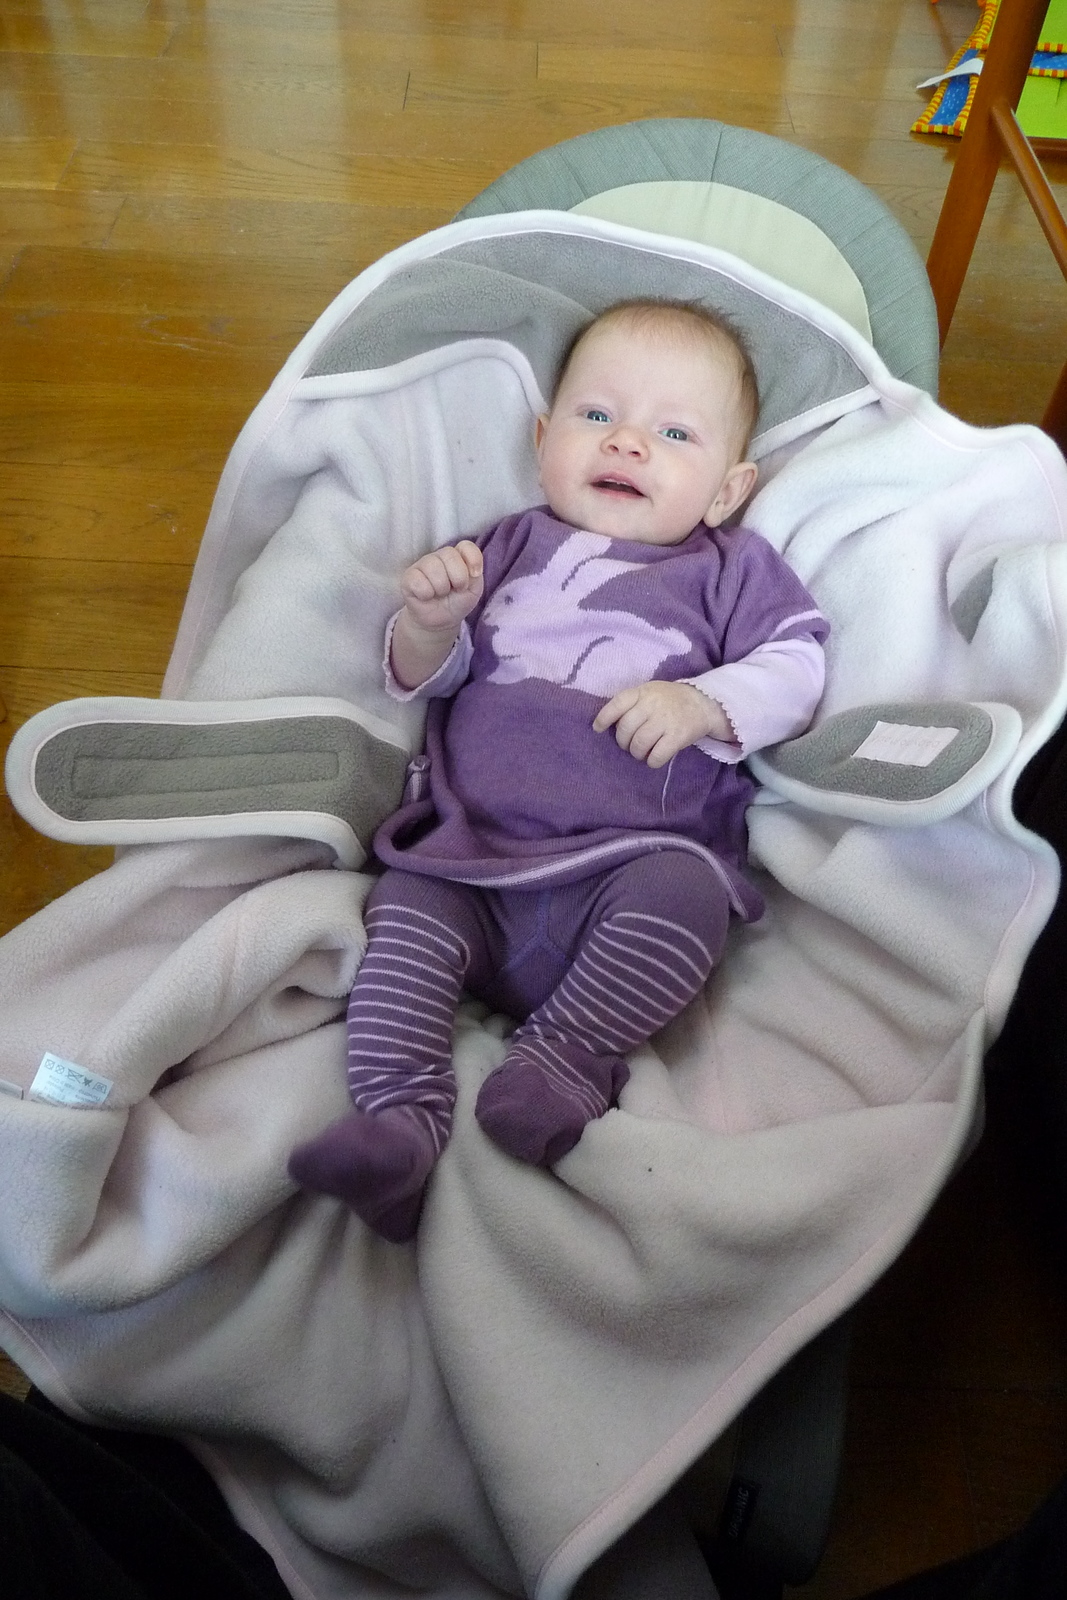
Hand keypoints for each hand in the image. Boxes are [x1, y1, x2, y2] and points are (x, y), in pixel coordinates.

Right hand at [400, 540, 483, 631]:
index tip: (474, 576)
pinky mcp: (408, 577)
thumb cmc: (457, 601)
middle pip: (450, 555)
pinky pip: (418, 582)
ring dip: (441, 589)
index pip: (466, 546)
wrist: (441, 620)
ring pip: (434, 568)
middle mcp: (439, 556)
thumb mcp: (474, 590)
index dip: (473, 560)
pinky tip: (426, 597)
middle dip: (458, 579)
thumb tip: (472, 569)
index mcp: (457, 555)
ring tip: (439, 594)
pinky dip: (426, 594)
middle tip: (454, 590)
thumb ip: (476, 575)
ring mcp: (422, 564)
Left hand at [593, 681, 735, 767]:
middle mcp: (653, 704)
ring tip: (642, 752)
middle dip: (623, 742)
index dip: (604, 718)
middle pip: (626, 729)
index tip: (597, 728)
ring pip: (639, 744)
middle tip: (630, 745)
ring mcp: (666, 720)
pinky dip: (652, 761)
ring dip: (637, 753)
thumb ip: (632, 703)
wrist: (704, 703)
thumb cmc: (670, 700)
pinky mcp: (678, 736)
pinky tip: (654, 758)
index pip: (617, 703)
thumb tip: (606, 723)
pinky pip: (656, 756)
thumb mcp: (649, 692)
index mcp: (643, 692)